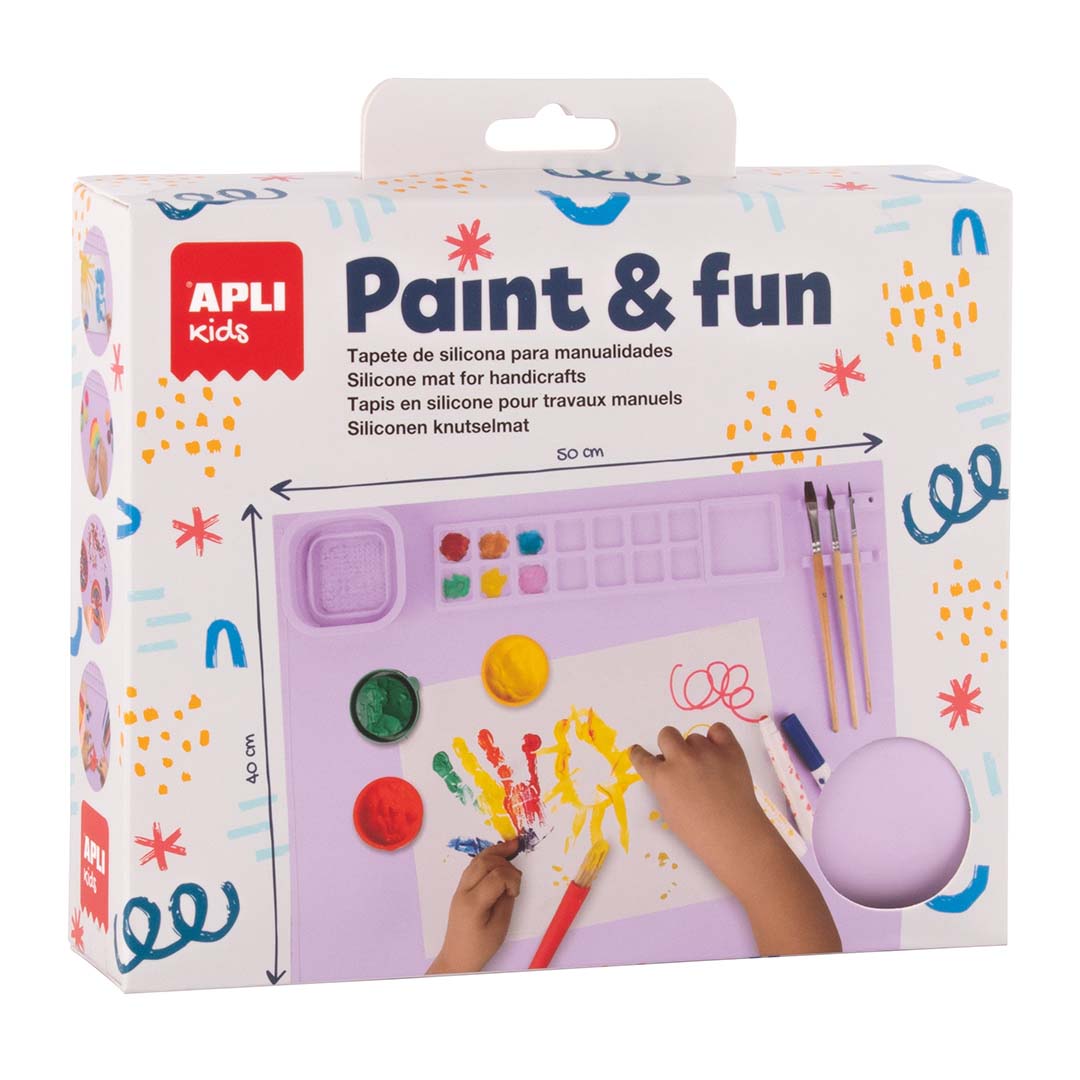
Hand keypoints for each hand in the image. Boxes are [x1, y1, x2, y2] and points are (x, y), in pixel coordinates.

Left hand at [428, 838, 521, 973]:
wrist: (457, 958)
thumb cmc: (479, 947)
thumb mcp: (499, 927)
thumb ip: (506, 901)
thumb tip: (511, 881)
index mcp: (473, 903)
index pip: (496, 876)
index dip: (512, 879)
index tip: (516, 893)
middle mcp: (463, 891)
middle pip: (484, 862)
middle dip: (504, 859)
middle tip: (517, 867)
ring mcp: (460, 889)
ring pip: (476, 861)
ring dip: (495, 853)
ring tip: (511, 847)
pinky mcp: (461, 889)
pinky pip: (473, 867)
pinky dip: (487, 859)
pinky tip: (498, 858)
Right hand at [629, 723, 780, 898]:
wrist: (735, 835)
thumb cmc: (699, 832)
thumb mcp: (669, 811)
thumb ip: (663, 786)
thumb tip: (667, 769)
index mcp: (661, 777)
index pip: (641, 757)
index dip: (640, 754)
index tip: (640, 752)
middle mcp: (681, 759)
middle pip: (666, 734)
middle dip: (669, 746)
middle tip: (680, 761)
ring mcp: (706, 752)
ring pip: (693, 737)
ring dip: (696, 750)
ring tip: (708, 770)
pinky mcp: (729, 749)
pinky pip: (718, 729)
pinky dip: (716, 738)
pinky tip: (719, 752)